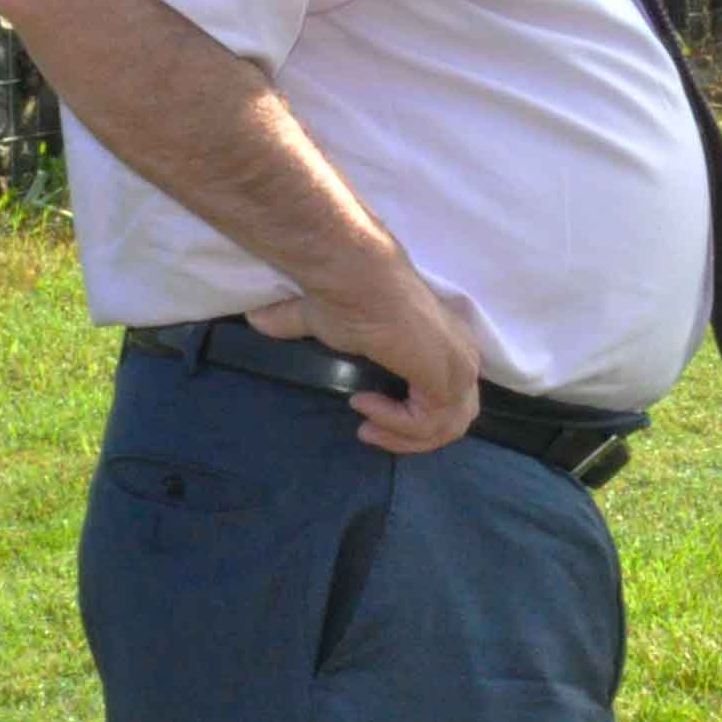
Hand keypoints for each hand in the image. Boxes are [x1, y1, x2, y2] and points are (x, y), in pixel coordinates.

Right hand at [248, 252, 483, 453]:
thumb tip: (258, 320)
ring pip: (444, 429)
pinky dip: (396, 425)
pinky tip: (364, 404)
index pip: (451, 402)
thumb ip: (298, 325)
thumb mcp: (325, 322)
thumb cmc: (349, 297)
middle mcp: (463, 359)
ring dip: (400, 436)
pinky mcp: (447, 380)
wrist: (358, 281)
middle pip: (454, 423)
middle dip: (411, 439)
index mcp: (447, 346)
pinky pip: (427, 424)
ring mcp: (459, 370)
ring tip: (367, 426)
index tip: (370, 419)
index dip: (414, 422)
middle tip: (369, 432)